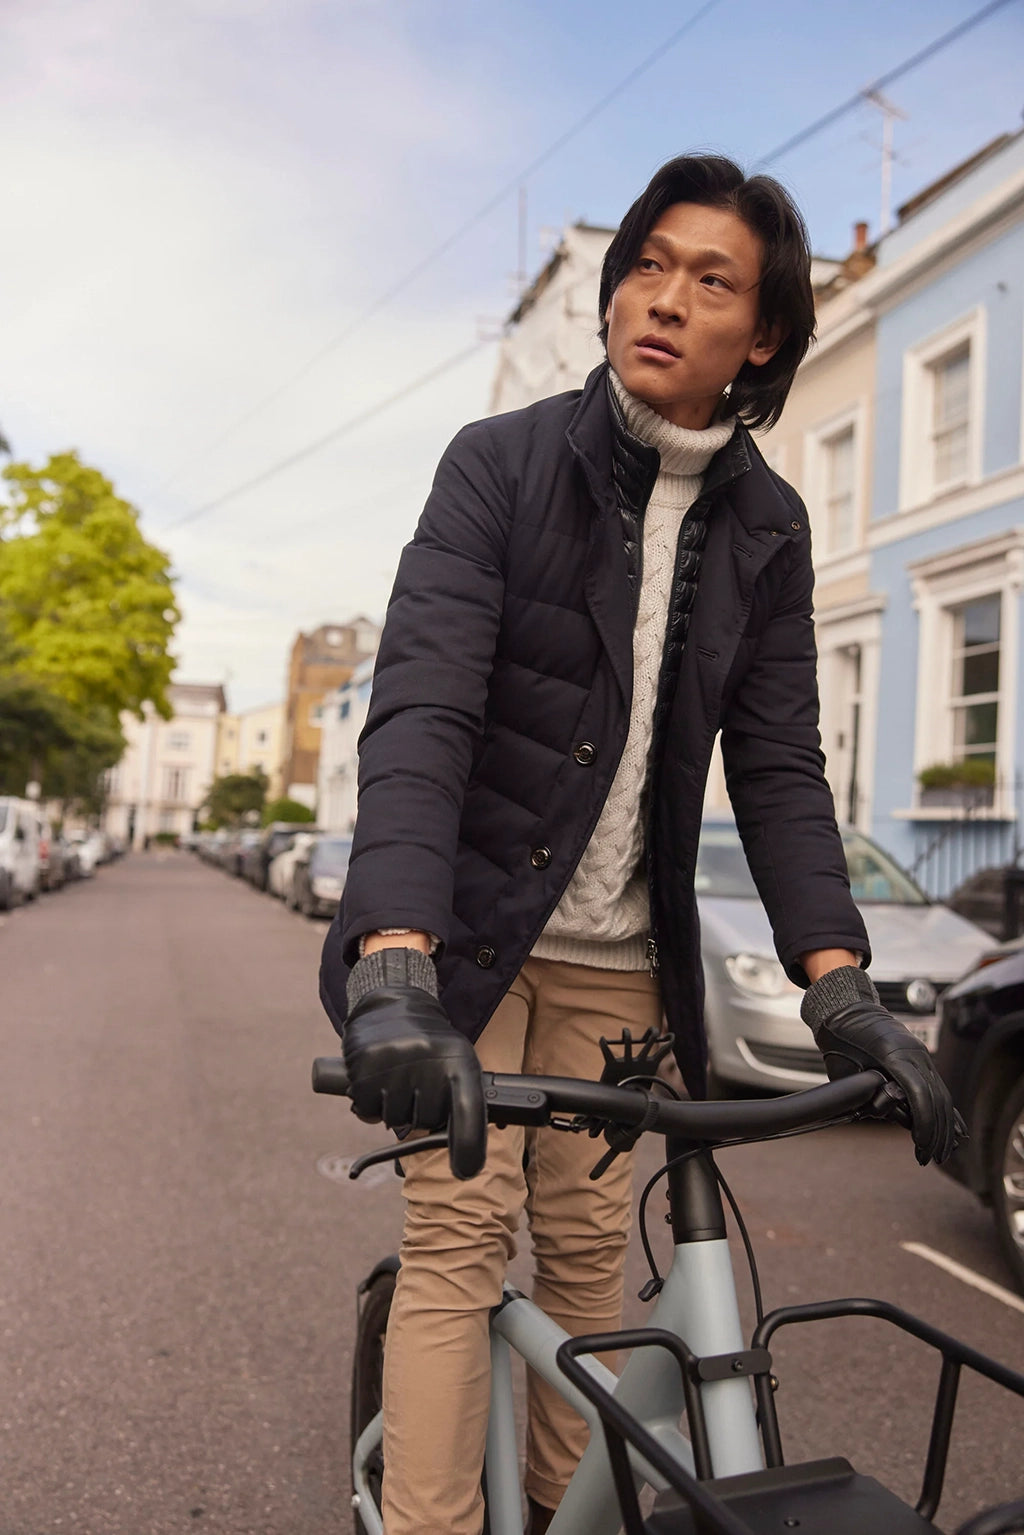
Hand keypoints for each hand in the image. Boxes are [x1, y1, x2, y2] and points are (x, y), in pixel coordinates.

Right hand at [342, 948, 485, 1179]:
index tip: (466, 1171)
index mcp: (459, 1059)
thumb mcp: (457, 1062)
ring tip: (396, 1079)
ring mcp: (394, 1062)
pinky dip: (369, 1105)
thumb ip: (463, 1104)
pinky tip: (376, 1081)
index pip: (468, 1109)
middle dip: (421, 1112)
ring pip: (394, 1119)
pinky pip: (365, 1111)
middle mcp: (428, 1060)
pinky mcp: (364, 1065)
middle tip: (418, 1085)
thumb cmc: (430, 1045)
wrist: (391, 1004)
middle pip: (426, 1121)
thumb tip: (468, 1163)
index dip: (468, 1145)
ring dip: (393, 1108)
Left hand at [801, 968, 964, 1165]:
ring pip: (942, 1094)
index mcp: (895, 1053)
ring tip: (941, 1151)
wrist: (845, 1010)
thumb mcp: (846, 1069)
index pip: (919, 1094)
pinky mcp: (920, 1058)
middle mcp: (915, 1053)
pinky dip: (946, 1110)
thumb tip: (894, 1115)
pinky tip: (955, 1130)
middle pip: (936, 1098)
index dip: (923, 1123)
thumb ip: (868, 1093)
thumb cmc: (840, 1039)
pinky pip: (937, 1086)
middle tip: (930, 1158)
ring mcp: (920, 1054)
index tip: (921, 1145)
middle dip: (935, 1132)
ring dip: (943, 1125)